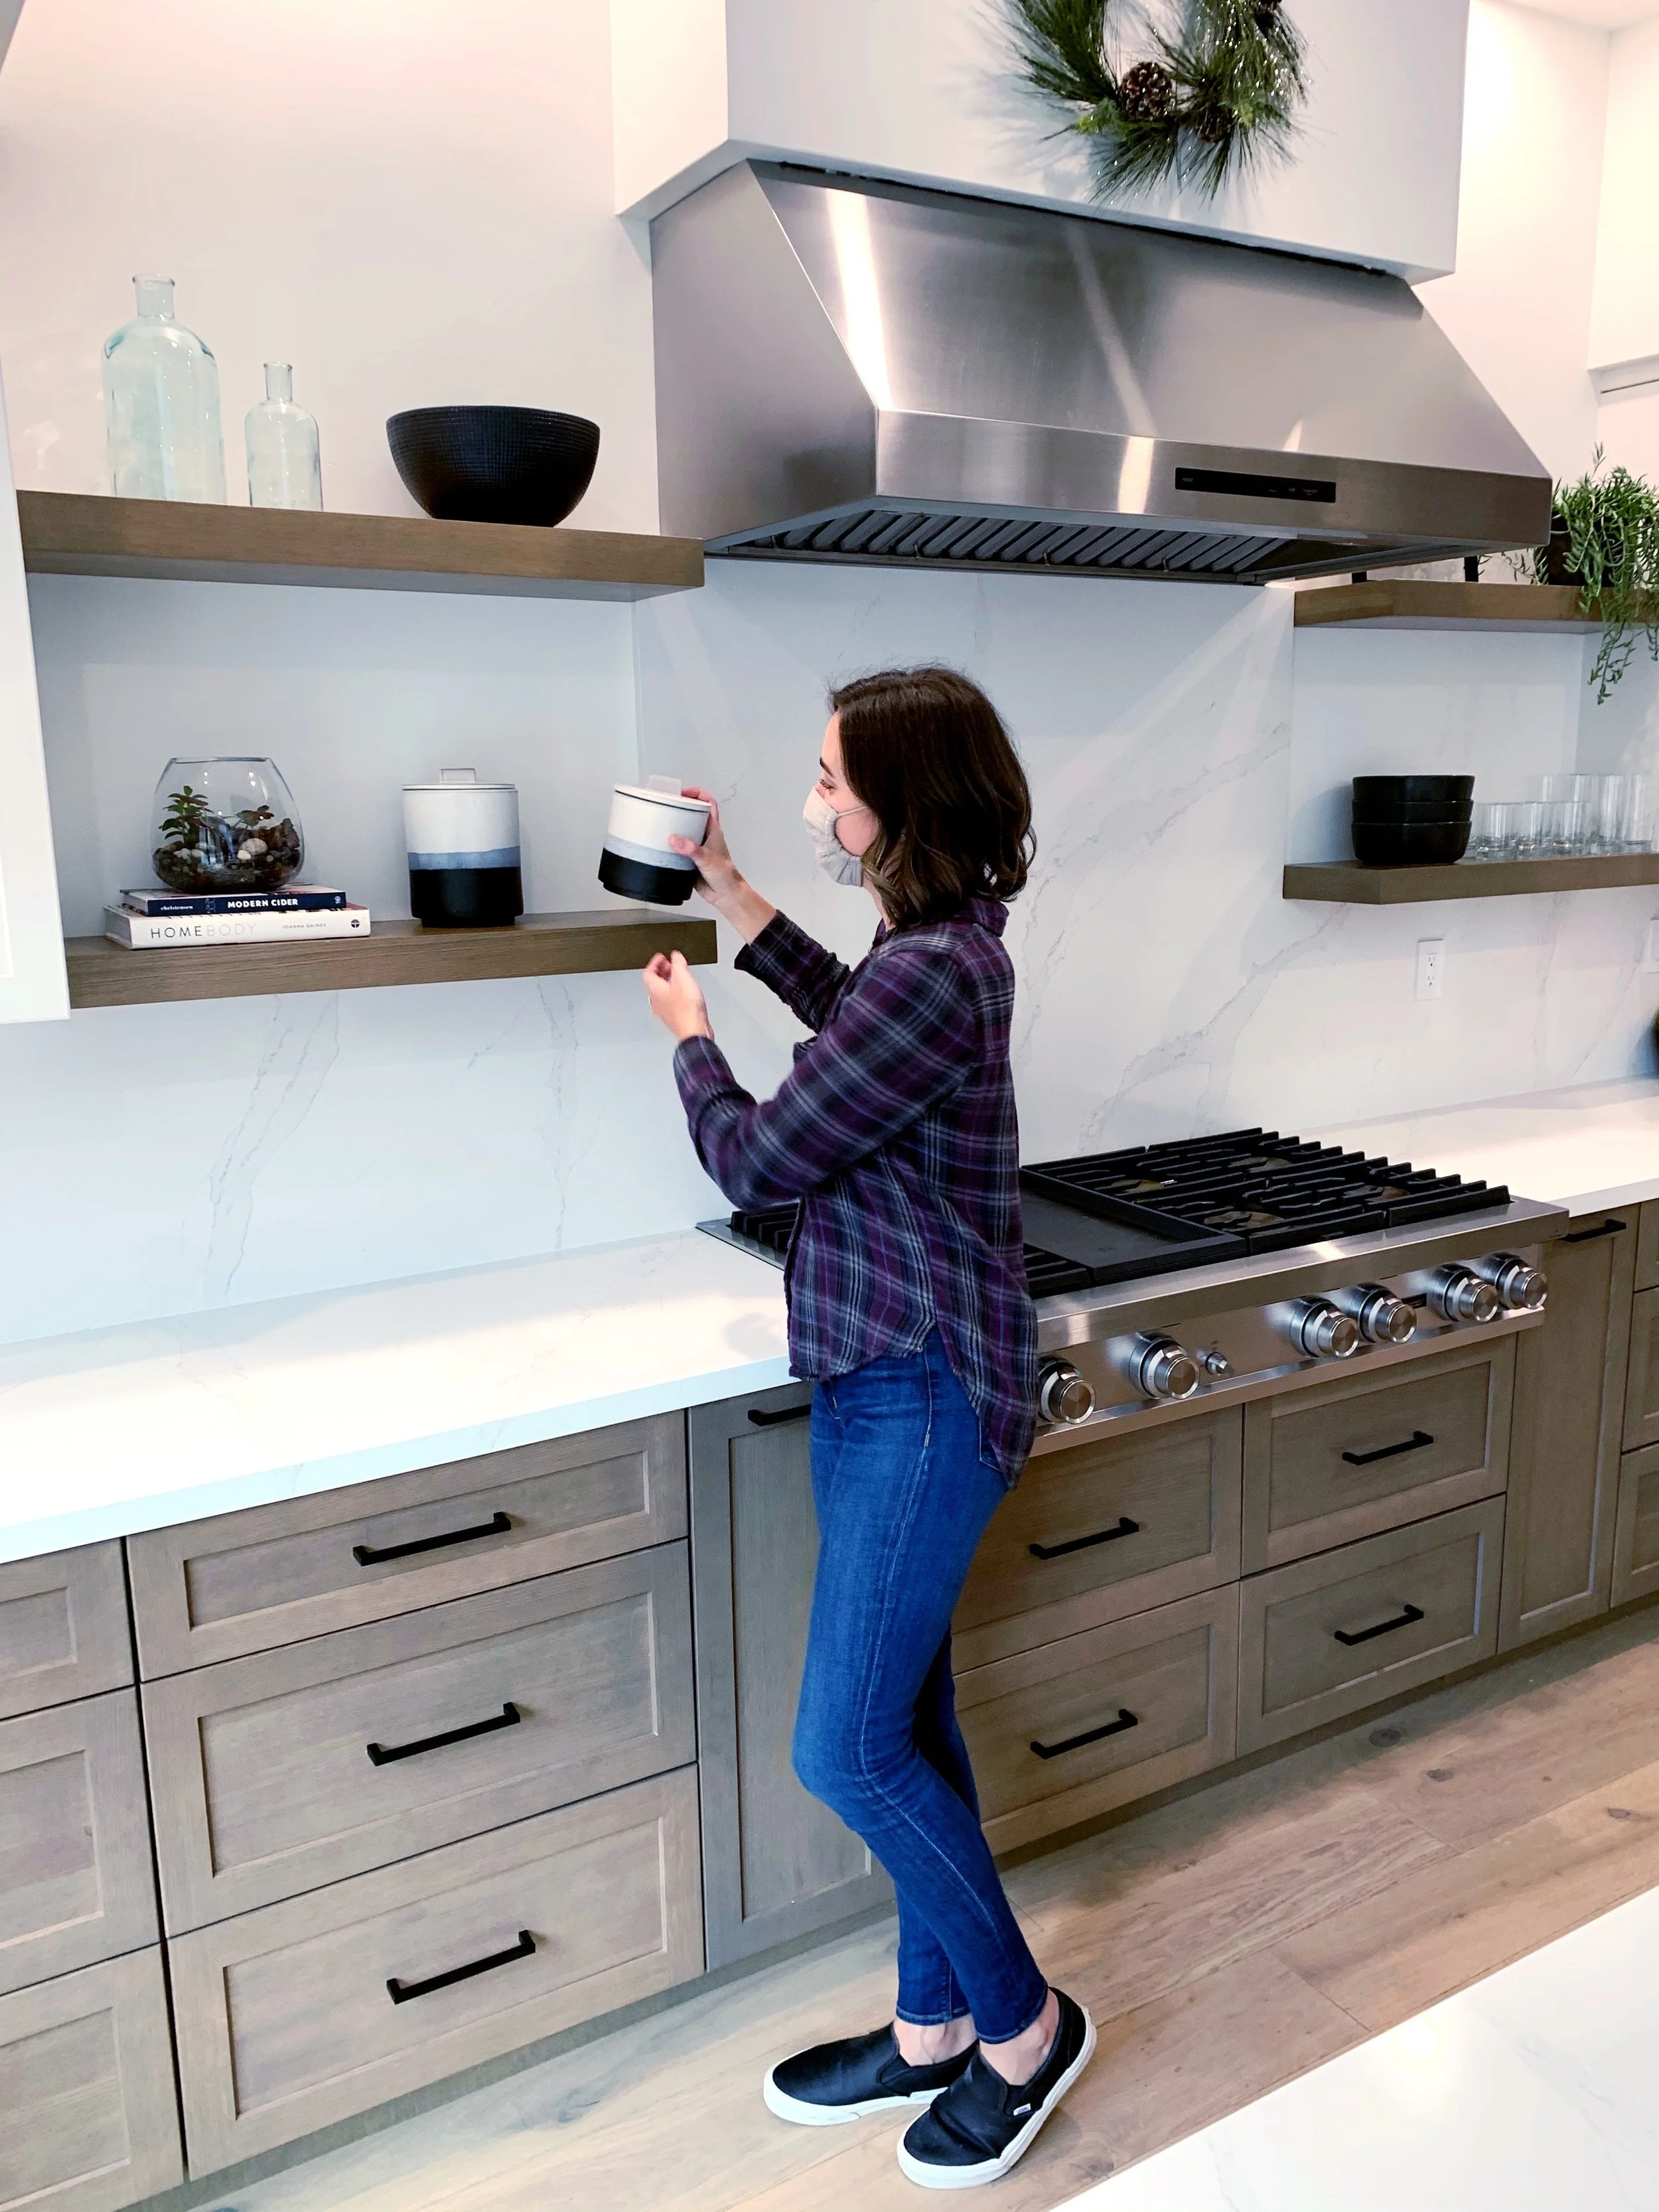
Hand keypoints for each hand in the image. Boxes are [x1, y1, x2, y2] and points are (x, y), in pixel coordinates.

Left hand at [642, 951, 712, 1042]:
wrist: (694, 1031)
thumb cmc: (687, 1008)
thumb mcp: (683, 978)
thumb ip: (678, 964)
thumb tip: (675, 956)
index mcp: (654, 989)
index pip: (648, 972)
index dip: (654, 962)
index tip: (661, 957)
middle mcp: (656, 1001)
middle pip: (654, 982)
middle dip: (662, 971)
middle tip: (670, 965)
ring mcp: (664, 1011)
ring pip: (661, 992)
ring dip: (668, 982)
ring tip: (679, 976)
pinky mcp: (673, 1017)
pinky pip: (670, 1001)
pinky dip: (674, 992)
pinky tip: (685, 992)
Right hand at [669, 788, 741, 906]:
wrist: (725, 895)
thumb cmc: (725, 876)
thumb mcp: (708, 859)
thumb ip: (691, 849)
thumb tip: (674, 839)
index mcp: (713, 830)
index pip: (709, 803)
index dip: (697, 794)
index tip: (682, 793)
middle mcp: (704, 835)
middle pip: (693, 814)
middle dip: (679, 808)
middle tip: (664, 807)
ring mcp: (696, 847)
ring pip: (683, 830)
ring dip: (672, 826)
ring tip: (657, 823)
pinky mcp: (688, 859)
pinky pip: (677, 848)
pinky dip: (668, 845)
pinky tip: (658, 845)